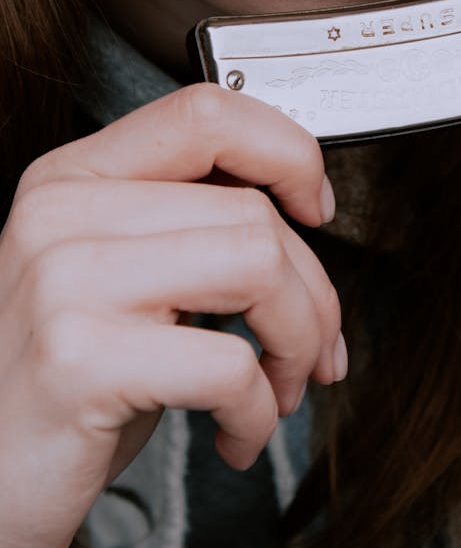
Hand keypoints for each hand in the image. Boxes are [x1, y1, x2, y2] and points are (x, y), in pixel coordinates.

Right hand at [0, 84, 343, 547]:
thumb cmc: (71, 387)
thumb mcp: (121, 282)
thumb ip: (189, 225)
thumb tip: (304, 205)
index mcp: (73, 178)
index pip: (205, 112)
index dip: (287, 153)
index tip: (315, 209)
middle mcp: (60, 214)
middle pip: (252, 211)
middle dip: (313, 293)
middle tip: (312, 351)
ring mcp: (64, 283)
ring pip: (259, 268)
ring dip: (298, 343)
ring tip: (278, 388)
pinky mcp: (79, 361)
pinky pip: (229, 364)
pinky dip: (259, 411)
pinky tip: (234, 435)